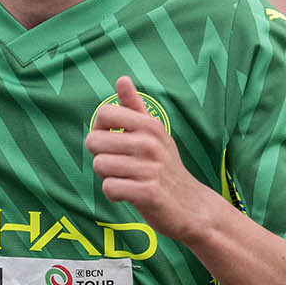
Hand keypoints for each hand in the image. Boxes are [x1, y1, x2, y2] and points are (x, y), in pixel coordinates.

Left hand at [85, 75, 218, 243]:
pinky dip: (114, 194)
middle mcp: (150, 143)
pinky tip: (130, 194)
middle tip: (122, 166)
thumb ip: (134, 107)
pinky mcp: (147, 192)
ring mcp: (150, 167)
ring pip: (99, 166)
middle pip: (94, 141)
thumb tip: (121, 78)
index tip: (113, 142)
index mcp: (150, 125)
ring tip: (128, 180)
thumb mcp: (154, 133)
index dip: (100, 130)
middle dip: (101, 156)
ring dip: (108, 176)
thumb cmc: (164, 167)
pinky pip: (109, 187)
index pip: (104, 113)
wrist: (191, 205)